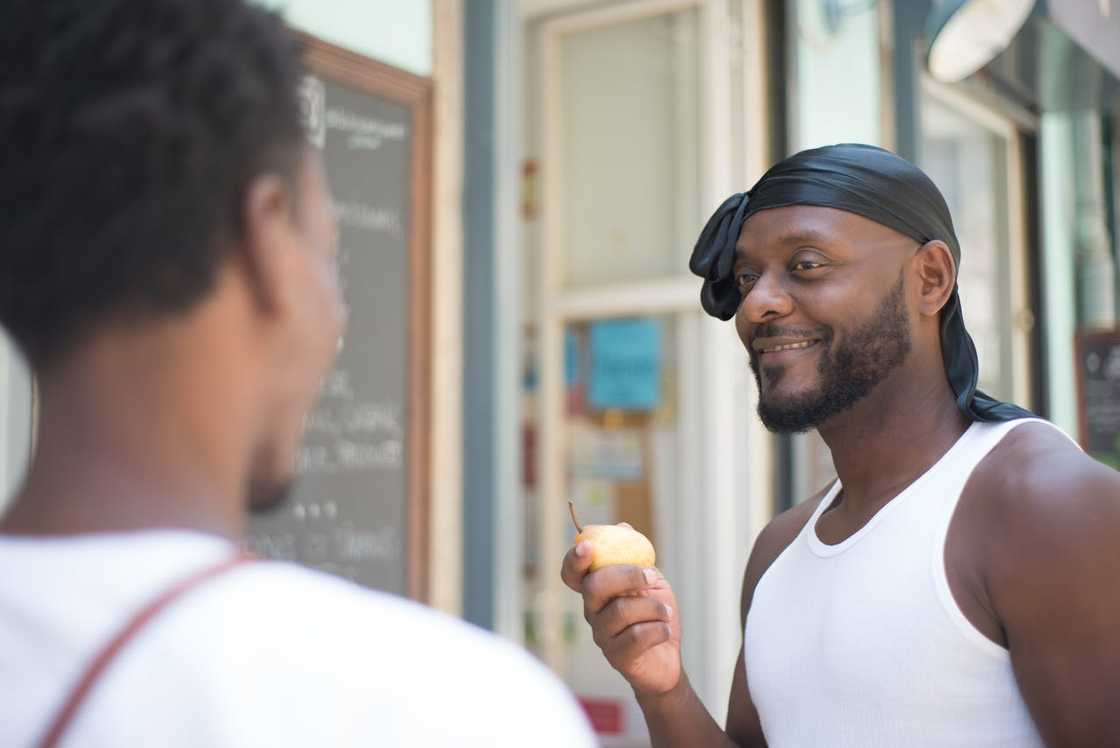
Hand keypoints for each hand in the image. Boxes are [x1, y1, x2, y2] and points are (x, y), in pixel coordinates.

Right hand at [561, 532, 681, 696]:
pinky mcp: (617, 656)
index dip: (574, 559)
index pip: (572, 574)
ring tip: (666, 611)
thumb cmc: (655, 615)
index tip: (587, 546)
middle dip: (626, 575)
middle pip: (594, 586)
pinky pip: (637, 636)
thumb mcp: (650, 580)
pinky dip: (659, 629)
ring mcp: (602, 635)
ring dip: (653, 606)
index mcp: (596, 590)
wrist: (667, 657)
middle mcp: (592, 611)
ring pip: (621, 610)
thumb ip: (636, 557)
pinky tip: (665, 630)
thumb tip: (622, 525)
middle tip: (651, 576)